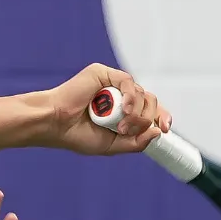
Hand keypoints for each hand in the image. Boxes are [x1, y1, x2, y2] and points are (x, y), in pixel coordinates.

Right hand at [38, 63, 173, 155]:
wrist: (55, 125)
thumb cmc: (76, 135)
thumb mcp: (113, 145)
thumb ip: (136, 142)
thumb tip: (158, 131)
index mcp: (122, 111)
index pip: (150, 110)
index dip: (161, 117)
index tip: (165, 129)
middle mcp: (119, 95)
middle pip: (150, 101)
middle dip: (145, 119)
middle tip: (126, 131)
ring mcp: (112, 83)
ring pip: (142, 93)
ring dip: (136, 113)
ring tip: (119, 126)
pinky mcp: (103, 73)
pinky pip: (128, 82)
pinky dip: (130, 97)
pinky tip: (122, 109)